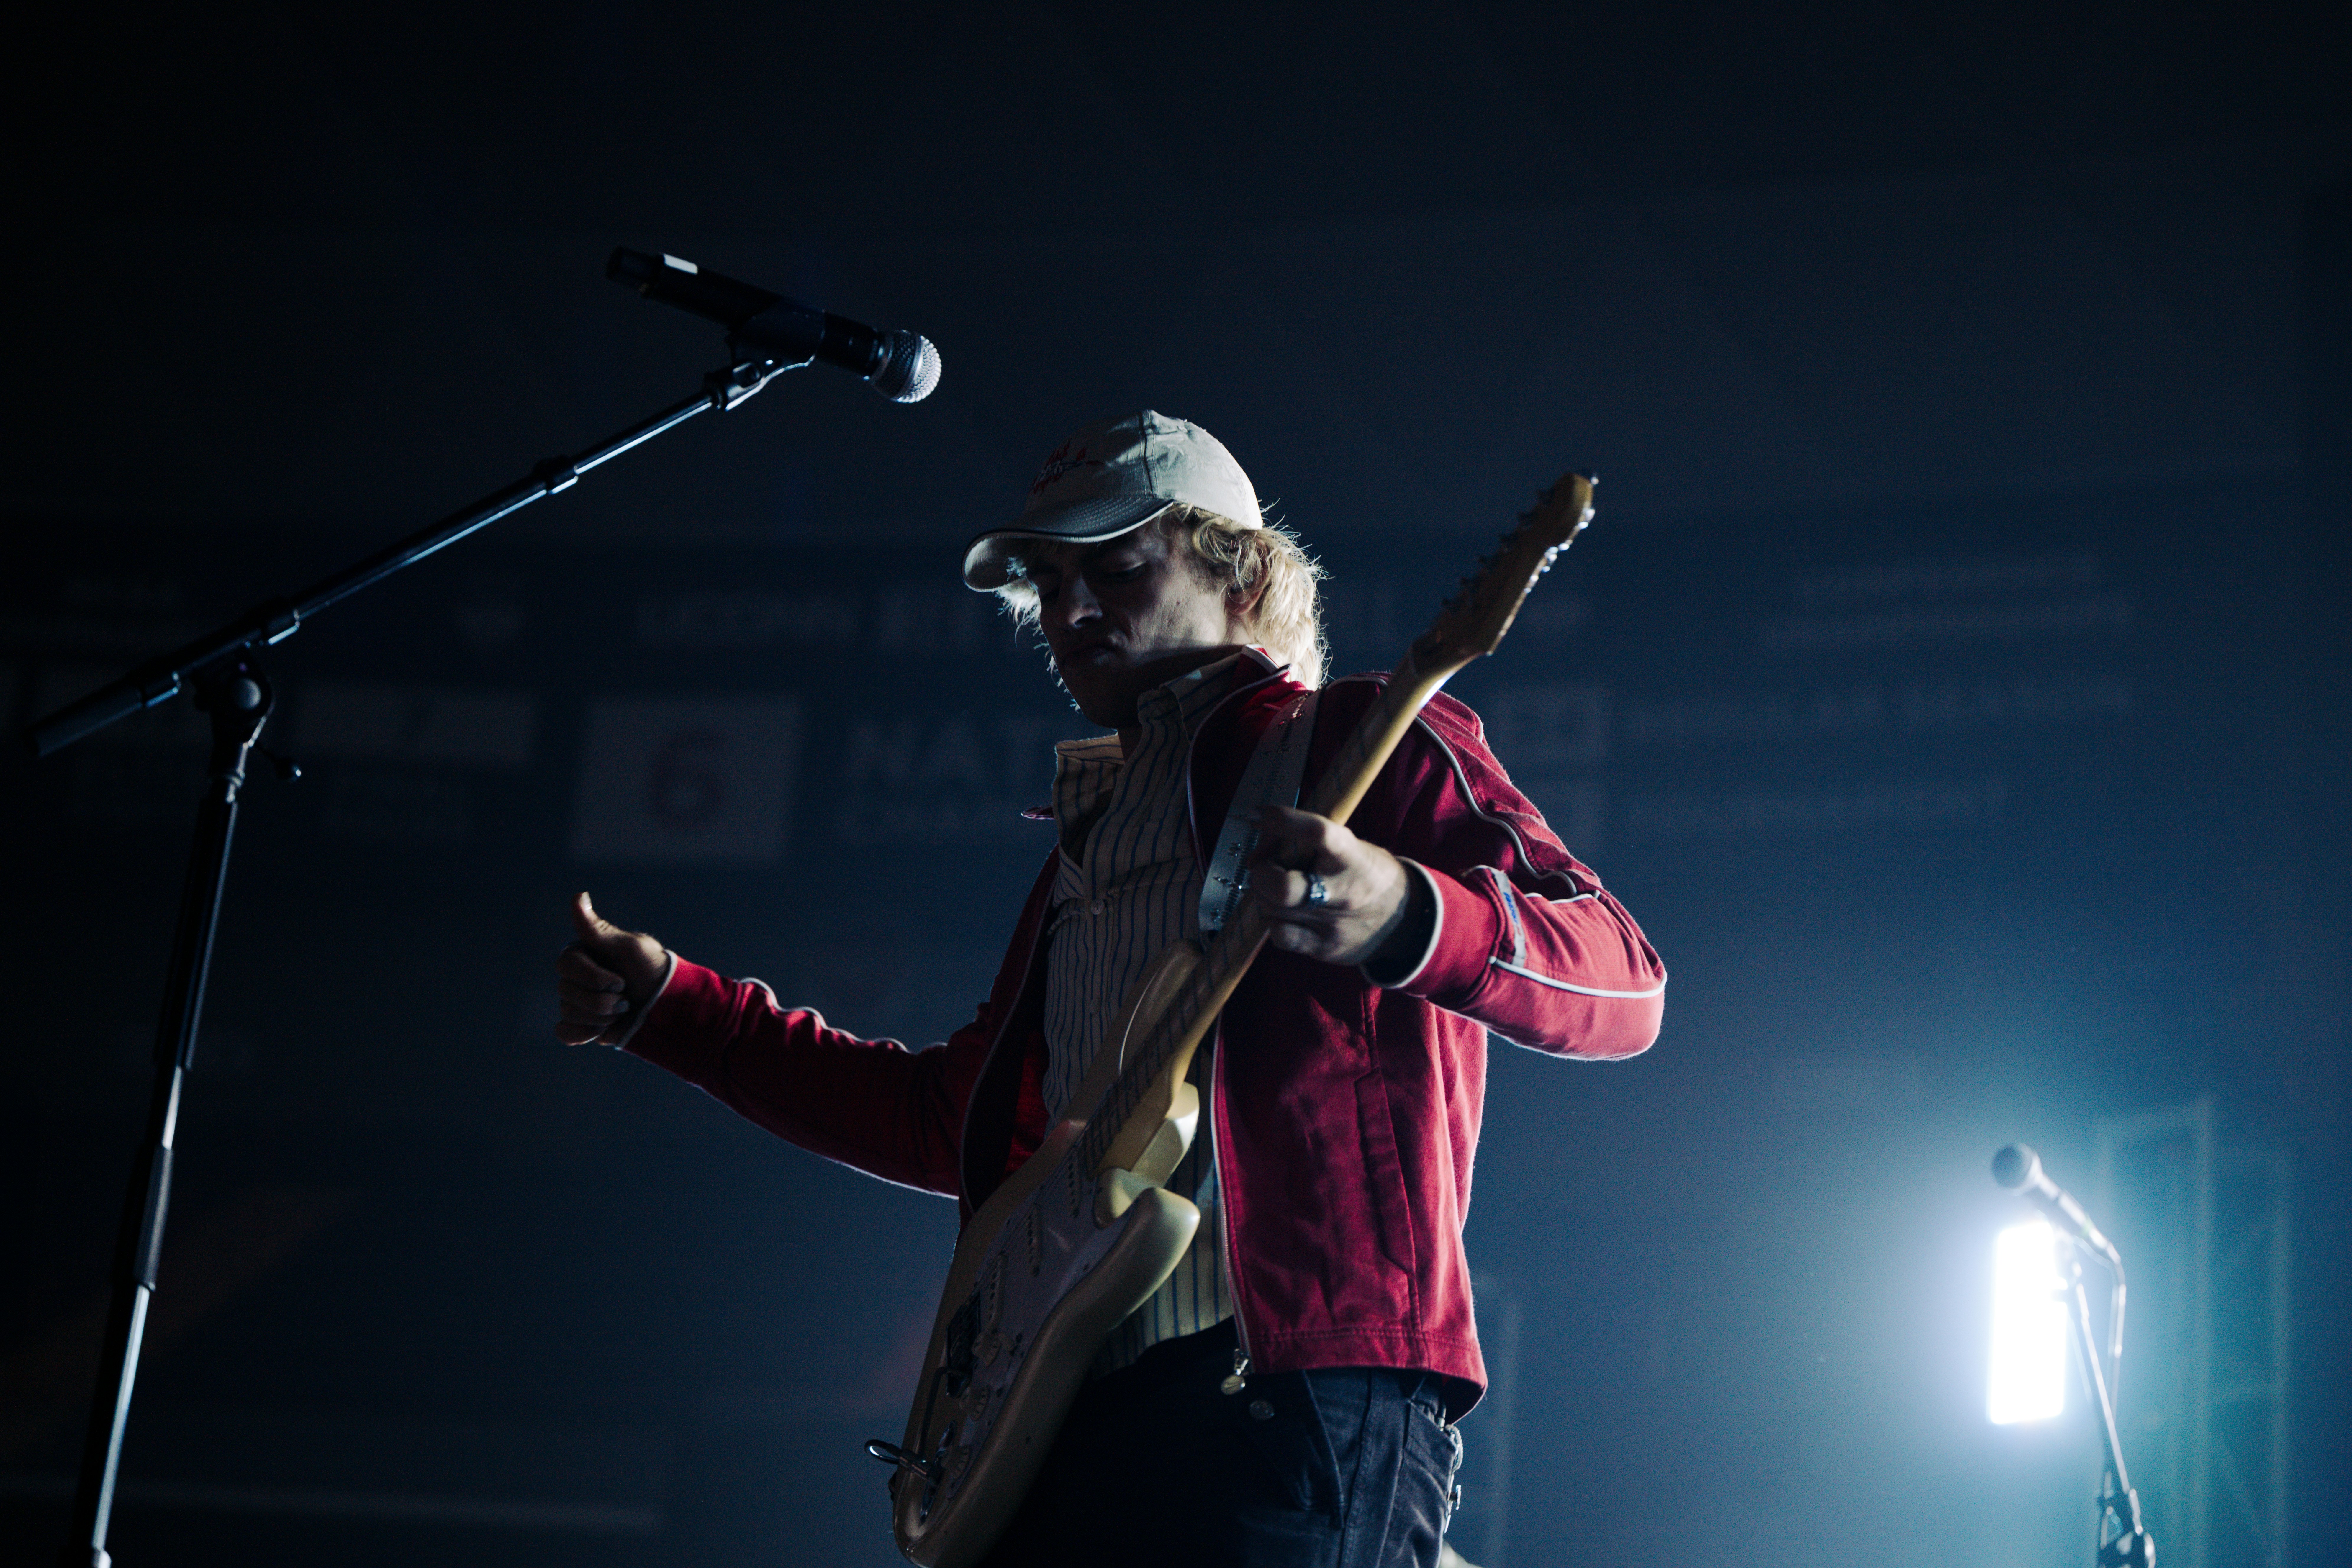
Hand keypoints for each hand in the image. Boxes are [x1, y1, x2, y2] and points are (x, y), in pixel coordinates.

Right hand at [555, 891, 668, 1045]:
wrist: (671, 1008)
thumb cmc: (655, 971)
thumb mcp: (632, 948)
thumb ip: (600, 929)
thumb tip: (578, 896)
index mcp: (585, 953)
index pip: (565, 963)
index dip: (593, 977)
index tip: (621, 981)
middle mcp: (577, 976)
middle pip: (565, 991)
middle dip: (601, 1001)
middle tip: (627, 999)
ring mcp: (578, 1001)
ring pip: (568, 1012)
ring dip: (601, 1017)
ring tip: (624, 1012)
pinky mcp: (583, 1025)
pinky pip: (565, 1032)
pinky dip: (585, 1033)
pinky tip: (605, 1029)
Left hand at [1247, 805, 1410, 965]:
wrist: (1408, 921)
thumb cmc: (1368, 874)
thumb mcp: (1352, 846)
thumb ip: (1311, 839)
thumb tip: (1264, 837)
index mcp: (1351, 856)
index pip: (1316, 833)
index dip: (1282, 821)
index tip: (1257, 814)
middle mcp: (1341, 891)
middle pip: (1282, 887)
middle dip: (1262, 873)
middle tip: (1264, 867)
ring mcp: (1331, 924)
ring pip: (1272, 910)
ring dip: (1265, 895)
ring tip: (1281, 888)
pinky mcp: (1323, 947)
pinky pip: (1280, 935)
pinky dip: (1274, 921)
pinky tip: (1287, 913)